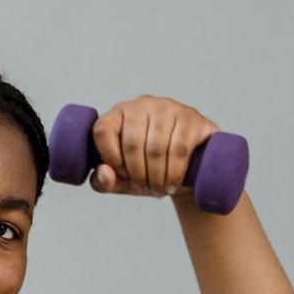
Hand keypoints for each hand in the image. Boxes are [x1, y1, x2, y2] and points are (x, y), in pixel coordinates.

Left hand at [88, 95, 220, 199]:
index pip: (102, 130)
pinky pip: (179, 148)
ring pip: (156, 148)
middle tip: (145, 188)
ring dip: (156, 177)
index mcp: (118, 114)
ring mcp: (168, 107)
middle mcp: (142, 104)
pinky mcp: (191, 117)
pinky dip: (174, 173)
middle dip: (137, 174)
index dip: (110, 158)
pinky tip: (171, 185)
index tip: (122, 174)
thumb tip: (104, 172)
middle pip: (132, 143)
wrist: (186, 169)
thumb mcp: (121, 181)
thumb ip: (103, 182)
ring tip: (158, 189)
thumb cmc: (147, 171)